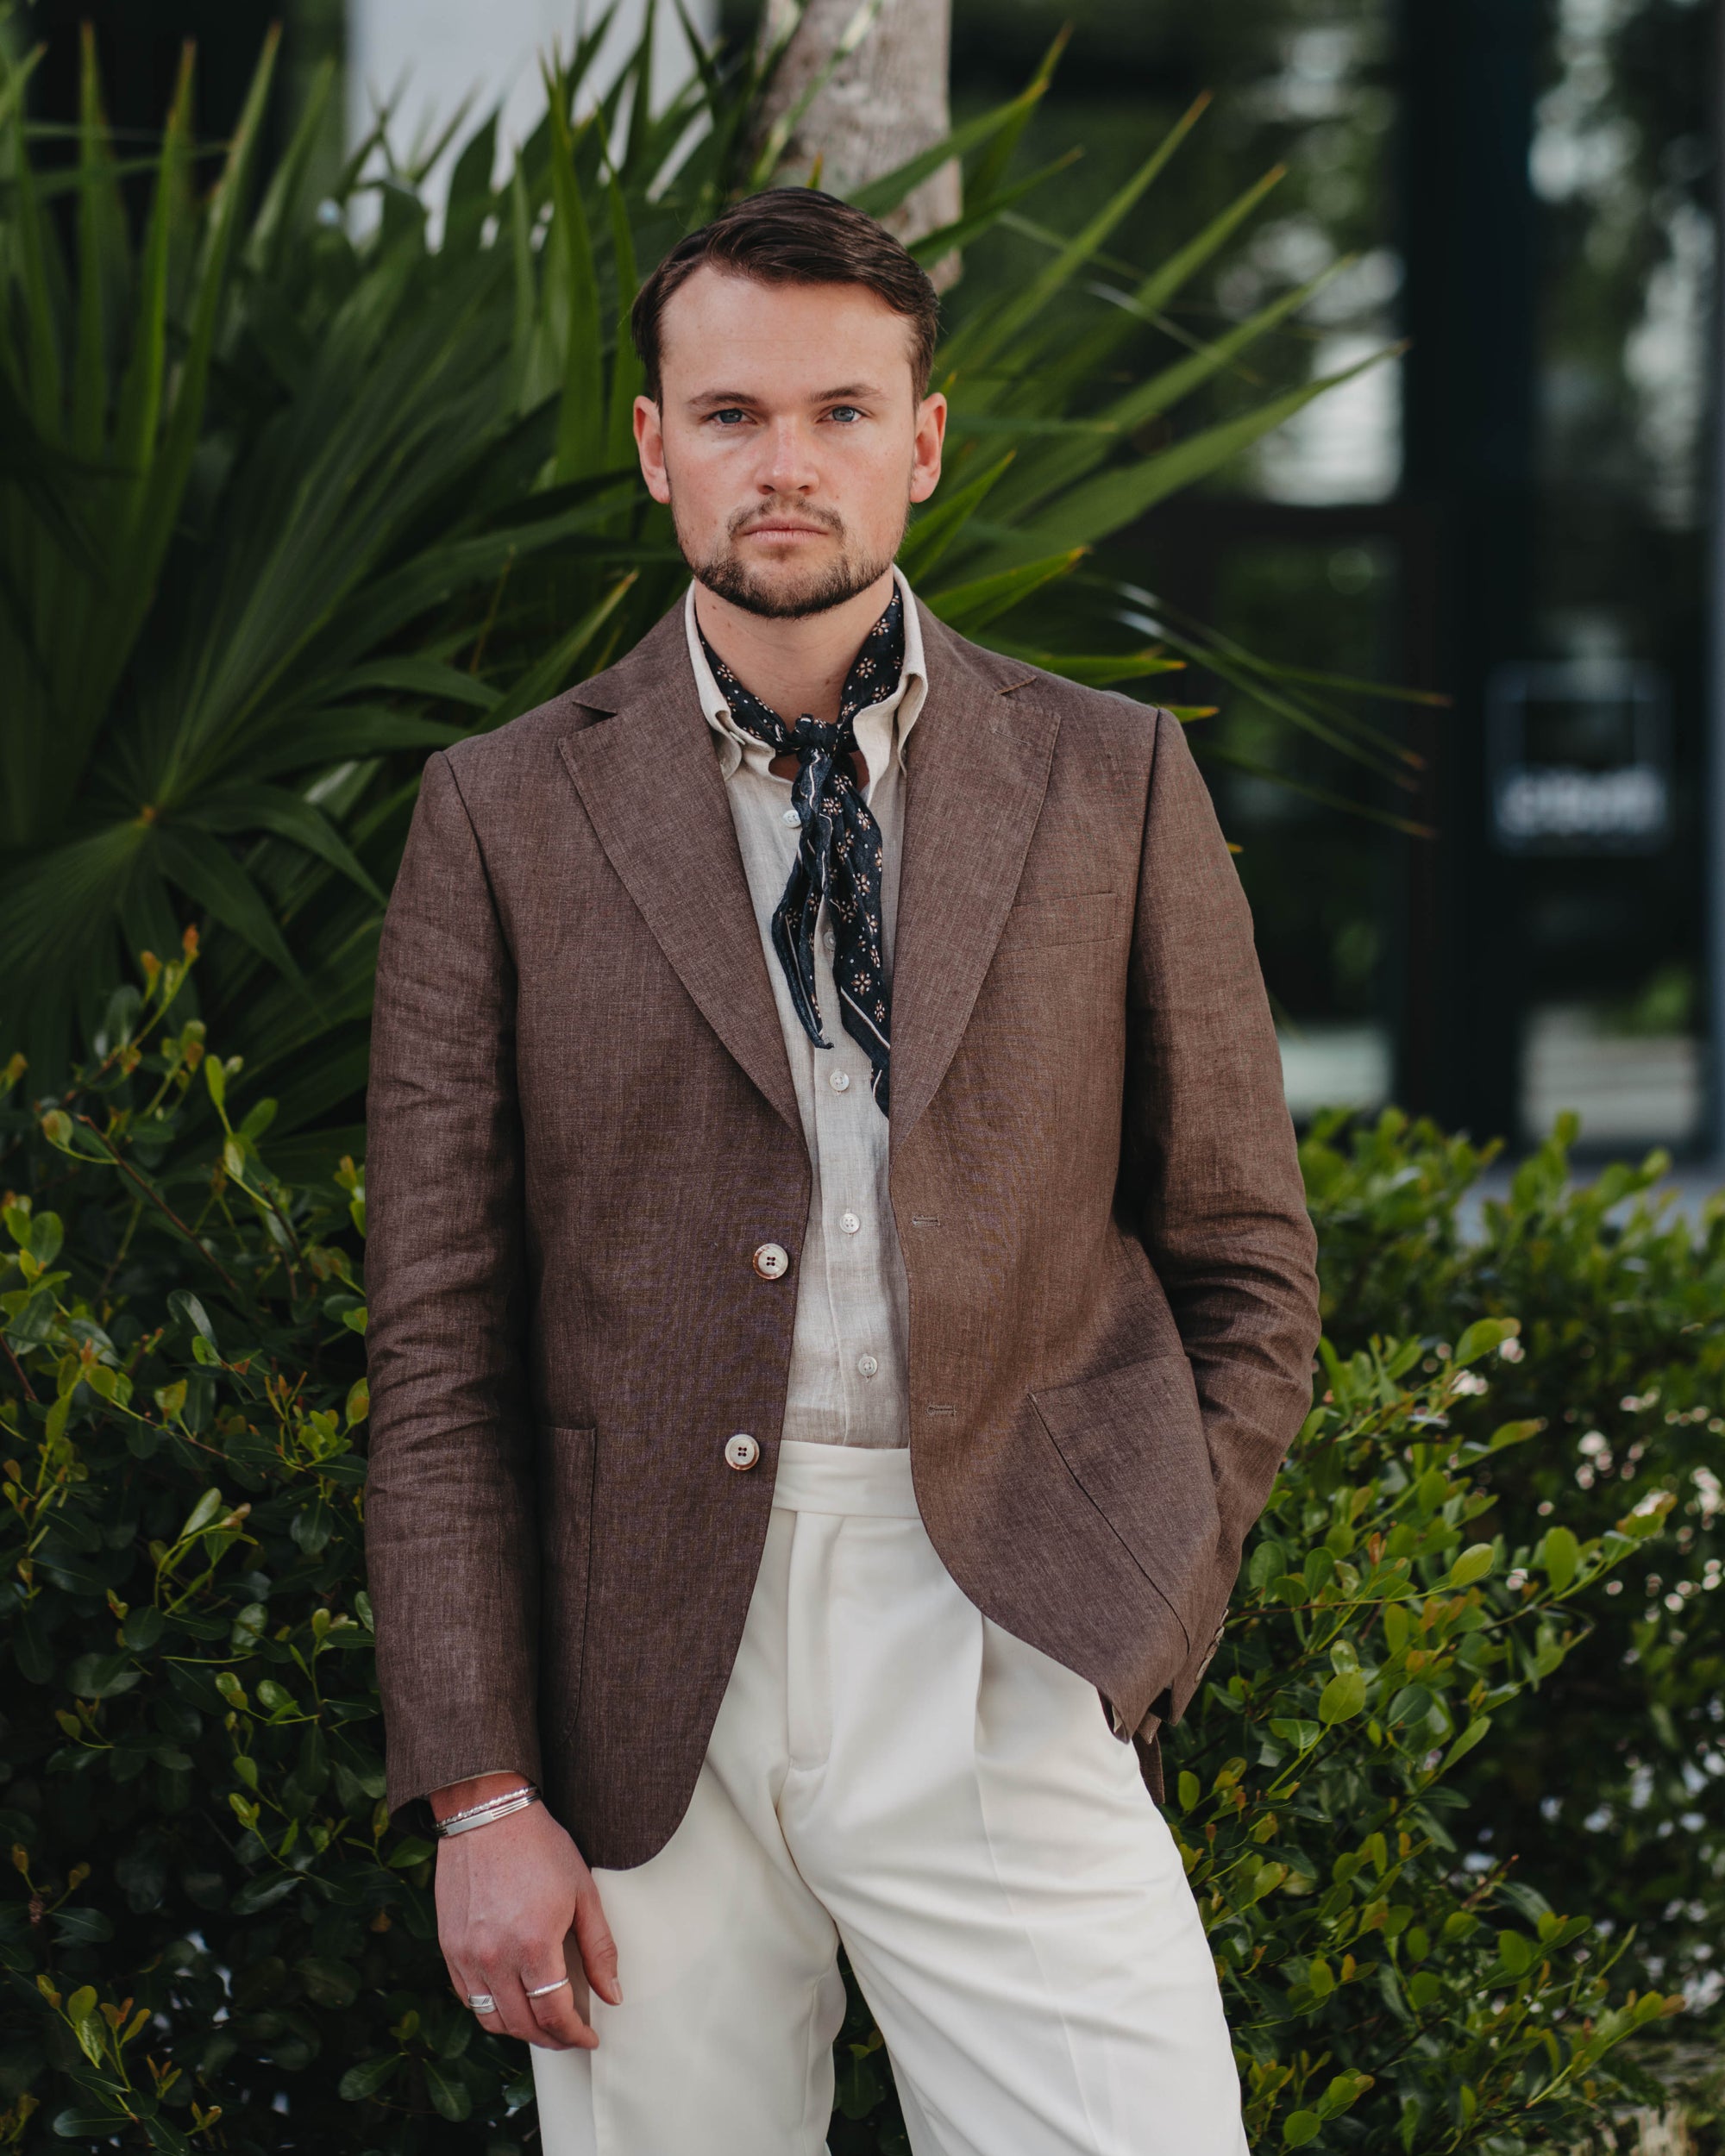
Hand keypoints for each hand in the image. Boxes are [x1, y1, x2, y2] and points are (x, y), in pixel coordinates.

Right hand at [432, 1778, 620, 2049]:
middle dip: (551, 2039)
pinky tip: (510, 1998)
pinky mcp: (448, 1947)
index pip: (554, 2014)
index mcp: (534, 1944)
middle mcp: (495, 1957)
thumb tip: (612, 1995)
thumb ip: (599, 1948)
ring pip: (491, 2019)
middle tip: (569, 2035)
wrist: (486, 1814)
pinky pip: (468, 1997)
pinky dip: (490, 2007)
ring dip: (519, 2029)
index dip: (574, 2034)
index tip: (588, 2036)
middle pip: (522, 2025)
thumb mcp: (583, 1892)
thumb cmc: (538, 1847)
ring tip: (541, 2022)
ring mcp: (466, 1955)